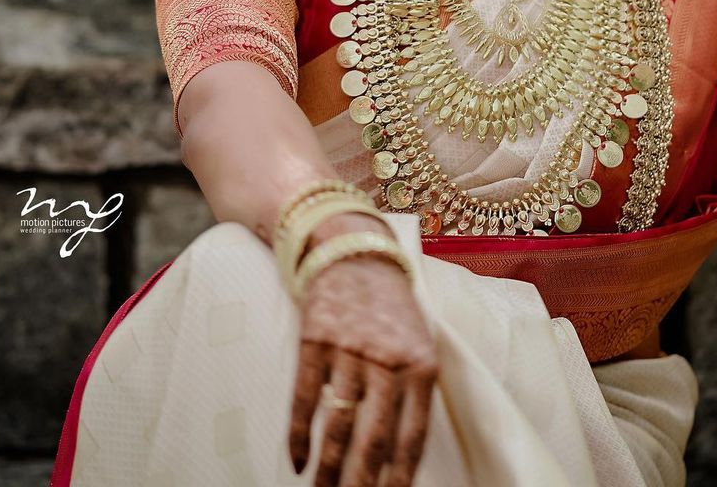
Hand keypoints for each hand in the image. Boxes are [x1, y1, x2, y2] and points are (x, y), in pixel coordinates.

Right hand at [287, 213, 437, 486]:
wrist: (354, 252)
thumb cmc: (391, 309)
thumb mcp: (418, 342)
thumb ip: (414, 391)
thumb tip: (403, 456)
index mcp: (420, 363)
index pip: (413, 434)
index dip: (401, 475)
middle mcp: (387, 358)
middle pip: (374, 437)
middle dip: (362, 483)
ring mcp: (349, 349)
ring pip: (338, 423)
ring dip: (328, 468)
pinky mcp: (315, 340)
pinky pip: (306, 397)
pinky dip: (299, 435)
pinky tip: (296, 461)